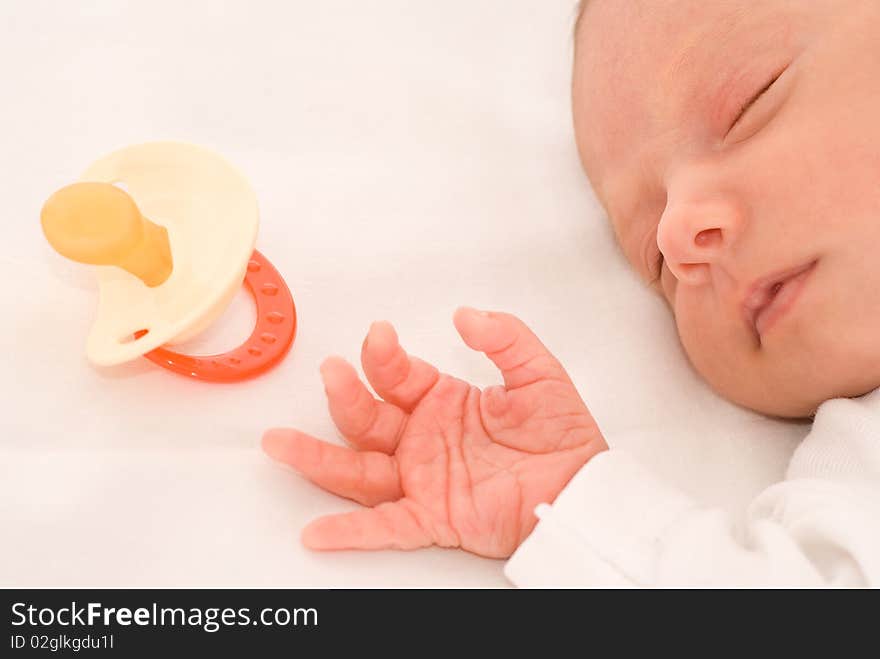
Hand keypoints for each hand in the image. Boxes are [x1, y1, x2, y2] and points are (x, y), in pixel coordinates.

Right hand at [262, 307, 607, 557]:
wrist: (581, 491)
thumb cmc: (562, 435)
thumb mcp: (538, 374)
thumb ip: (505, 339)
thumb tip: (466, 315)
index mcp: (441, 401)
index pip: (396, 376)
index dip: (382, 357)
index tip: (378, 336)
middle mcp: (422, 439)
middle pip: (367, 420)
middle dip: (345, 397)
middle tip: (332, 374)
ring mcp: (422, 478)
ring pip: (360, 470)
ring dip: (319, 459)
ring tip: (281, 442)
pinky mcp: (433, 517)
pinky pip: (386, 526)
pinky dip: (352, 531)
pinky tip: (317, 531)